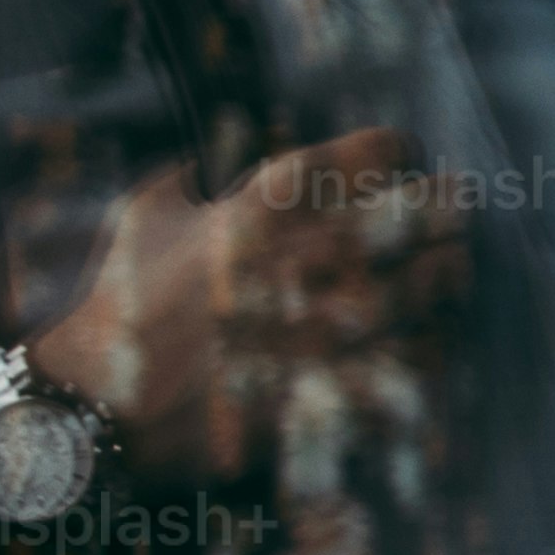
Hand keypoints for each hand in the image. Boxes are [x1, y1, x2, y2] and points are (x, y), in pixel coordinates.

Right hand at [30, 128, 459, 475]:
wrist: (96, 405)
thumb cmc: (119, 306)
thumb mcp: (141, 218)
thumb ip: (192, 176)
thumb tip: (223, 152)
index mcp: (258, 208)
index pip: (365, 156)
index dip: (399, 150)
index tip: (410, 157)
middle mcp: (297, 261)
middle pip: (411, 217)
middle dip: (445, 207)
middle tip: (458, 206)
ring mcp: (316, 327)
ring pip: (423, 290)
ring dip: (449, 275)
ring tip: (457, 266)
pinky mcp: (325, 389)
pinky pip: (408, 364)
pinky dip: (432, 347)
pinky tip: (438, 335)